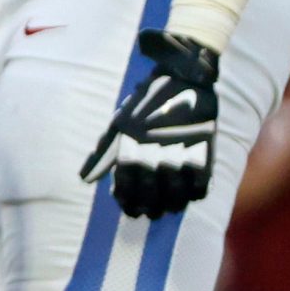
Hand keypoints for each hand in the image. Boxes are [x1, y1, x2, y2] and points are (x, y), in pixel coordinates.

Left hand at [80, 29, 218, 218]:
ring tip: (168, 208)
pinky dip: (194, 195)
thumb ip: (103, 153)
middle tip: (149, 212)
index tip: (130, 208)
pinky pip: (200, 185)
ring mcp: (181, 153)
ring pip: (176, 195)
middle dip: (149, 208)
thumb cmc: (146, 102)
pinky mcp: (204, 152)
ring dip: (171, 206)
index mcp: (131, 144)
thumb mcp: (119, 123)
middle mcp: (154, 152)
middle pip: (151, 195)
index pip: (126, 186)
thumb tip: (85, 178)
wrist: (184, 77)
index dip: (127, 202)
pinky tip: (188, 194)